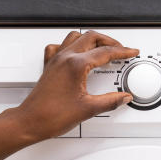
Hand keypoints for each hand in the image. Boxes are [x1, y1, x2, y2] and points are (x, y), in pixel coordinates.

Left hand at [11, 31, 138, 140]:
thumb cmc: (50, 116)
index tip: (131, 52)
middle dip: (109, 41)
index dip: (122, 52)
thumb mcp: (88, 109)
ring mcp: (55, 60)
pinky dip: (71, 45)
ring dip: (91, 39)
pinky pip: (59, 46)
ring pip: (76, 37)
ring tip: (102, 47)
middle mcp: (64, 58)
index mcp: (76, 65)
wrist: (30, 122)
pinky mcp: (49, 66)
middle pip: (91, 37)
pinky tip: (76, 53)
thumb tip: (123, 97)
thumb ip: (110, 101)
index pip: (105, 52)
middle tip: (120, 49)